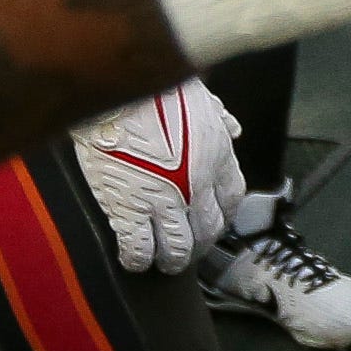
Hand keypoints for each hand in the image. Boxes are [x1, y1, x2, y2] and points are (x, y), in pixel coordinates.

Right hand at [70, 80, 242, 272]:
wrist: (118, 89)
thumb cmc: (156, 87)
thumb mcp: (200, 96)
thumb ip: (218, 116)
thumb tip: (232, 127)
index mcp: (215, 157)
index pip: (230, 200)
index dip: (222, 216)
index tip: (215, 221)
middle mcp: (196, 185)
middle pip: (206, 230)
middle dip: (198, 245)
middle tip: (188, 249)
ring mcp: (163, 201)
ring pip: (177, 248)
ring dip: (172, 260)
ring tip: (164, 262)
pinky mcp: (129, 209)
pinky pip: (138, 248)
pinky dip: (137, 259)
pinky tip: (134, 260)